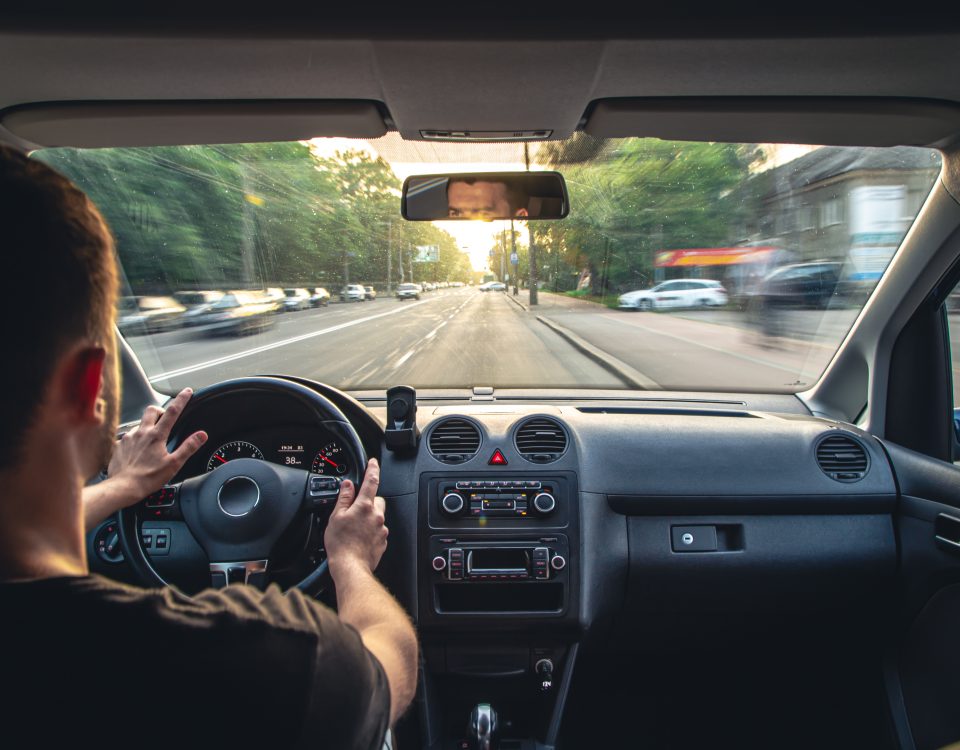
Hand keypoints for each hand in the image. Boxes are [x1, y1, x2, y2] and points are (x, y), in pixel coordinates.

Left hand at [106, 388, 207, 504]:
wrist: (123, 487)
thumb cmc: (147, 478)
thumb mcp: (174, 464)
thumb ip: (188, 447)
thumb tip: (201, 435)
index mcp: (156, 436)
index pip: (172, 412)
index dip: (181, 400)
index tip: (187, 391)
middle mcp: (141, 433)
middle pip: (151, 410)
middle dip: (160, 409)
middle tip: (165, 416)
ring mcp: (128, 438)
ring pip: (139, 424)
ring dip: (147, 426)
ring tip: (151, 438)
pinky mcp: (119, 446)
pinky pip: (127, 437)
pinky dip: (134, 440)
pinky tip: (136, 450)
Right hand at [324, 459, 387, 579]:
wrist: (350, 567)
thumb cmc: (341, 544)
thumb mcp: (336, 517)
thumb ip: (343, 498)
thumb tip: (347, 485)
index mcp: (364, 506)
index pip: (371, 481)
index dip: (373, 469)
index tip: (373, 463)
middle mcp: (377, 516)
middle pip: (376, 499)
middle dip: (368, 501)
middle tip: (354, 510)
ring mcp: (381, 529)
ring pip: (378, 516)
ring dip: (369, 517)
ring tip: (354, 528)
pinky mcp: (383, 541)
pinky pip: (378, 530)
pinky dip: (371, 531)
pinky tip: (359, 538)